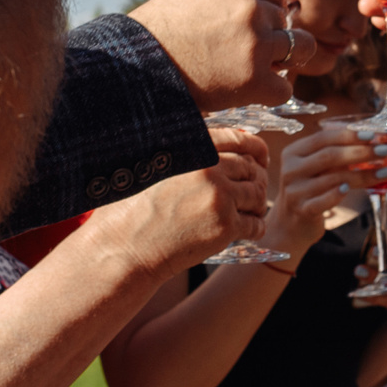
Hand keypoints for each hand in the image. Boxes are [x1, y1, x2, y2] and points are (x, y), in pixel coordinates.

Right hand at [84, 126, 269, 272]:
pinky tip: (250, 230)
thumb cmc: (132, 208)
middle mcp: (210, 168)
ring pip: (257, 195)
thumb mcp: (152, 164)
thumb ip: (185, 152)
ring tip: (251, 212)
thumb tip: (217, 144)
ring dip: (257, 204)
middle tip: (255, 190)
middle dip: (256, 178)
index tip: (261, 158)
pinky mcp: (225, 226)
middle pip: (250, 168)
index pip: (237, 140)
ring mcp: (220, 197)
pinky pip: (255, 223)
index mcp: (193, 149)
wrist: (125, 247)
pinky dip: (256, 227)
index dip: (255, 148)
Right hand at [128, 0, 295, 111]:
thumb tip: (272, 4)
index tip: (242, 28)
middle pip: (285, 21)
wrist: (135, 65)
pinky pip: (284, 87)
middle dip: (270, 36)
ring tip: (251, 69)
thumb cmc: (159, 32)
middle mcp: (253, 9)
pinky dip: (270, 93)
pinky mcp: (256, 80)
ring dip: (280, 60)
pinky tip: (246, 91)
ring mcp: (257, 45)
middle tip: (241, 52)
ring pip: (297, 48)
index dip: (263, 13)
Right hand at [267, 123, 381, 258]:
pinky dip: (338, 194)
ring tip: (384, 172)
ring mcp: (295, 191)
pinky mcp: (302, 210)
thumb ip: (334, 154)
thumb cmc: (310, 189)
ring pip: (333, 178)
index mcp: (294, 152)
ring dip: (362, 174)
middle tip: (384, 151)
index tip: (373, 136)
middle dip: (361, 152)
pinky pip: (324, 201)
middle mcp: (291, 169)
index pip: (323, 138)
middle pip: (329, 156)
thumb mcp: (314, 168)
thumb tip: (371, 142)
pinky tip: (350, 189)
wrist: (291, 223)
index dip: (349, 135)